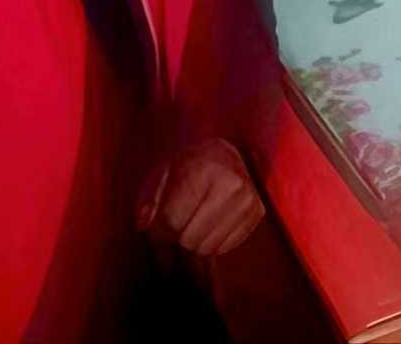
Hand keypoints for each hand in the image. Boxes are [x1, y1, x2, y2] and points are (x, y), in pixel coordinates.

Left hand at [137, 139, 264, 256]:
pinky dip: (214, 241)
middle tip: (178, 221)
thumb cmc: (186, 166)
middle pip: (191, 239)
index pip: (173, 222)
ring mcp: (248, 199)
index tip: (161, 220)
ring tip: (194, 220)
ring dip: (195, 241)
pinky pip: (226, 247)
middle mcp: (232, 184)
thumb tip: (143, 224)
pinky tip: (211, 222)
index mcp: (204, 170)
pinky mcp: (257, 211)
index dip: (160, 228)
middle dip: (178, 235)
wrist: (223, 153)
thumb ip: (147, 198)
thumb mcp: (161, 173)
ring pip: (208, 247)